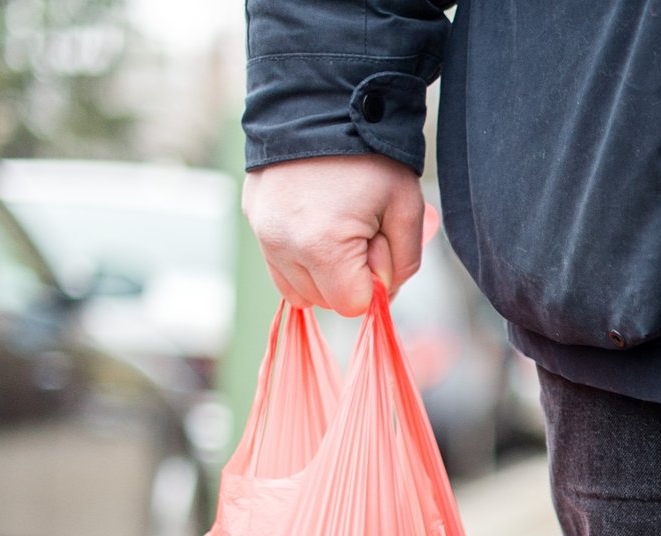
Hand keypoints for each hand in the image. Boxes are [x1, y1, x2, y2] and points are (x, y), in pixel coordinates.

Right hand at [242, 154, 424, 315]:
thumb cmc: (371, 158)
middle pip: (324, 301)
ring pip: (298, 289)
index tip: (378, 245)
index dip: (374, 282)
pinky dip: (302, 259)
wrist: (324, 105)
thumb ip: (403, 264)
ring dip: (324, 273)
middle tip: (362, 230)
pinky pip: (278, 265)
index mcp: (321, 245)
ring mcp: (261, 232)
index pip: (352, 304)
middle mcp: (282, 244)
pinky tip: (319, 226)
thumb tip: (383, 292)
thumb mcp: (407, 209)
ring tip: (339, 227)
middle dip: (349, 277)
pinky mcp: (253, 218)